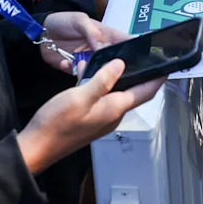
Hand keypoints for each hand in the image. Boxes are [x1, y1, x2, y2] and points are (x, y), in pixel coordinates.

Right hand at [17, 59, 164, 174]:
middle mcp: (113, 115)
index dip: (157, 78)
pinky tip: (86, 75)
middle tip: (138, 56)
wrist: (36, 147)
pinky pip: (101, 99)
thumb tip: (121, 64)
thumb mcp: (80, 96)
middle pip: (133, 92)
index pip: (146, 92)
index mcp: (116, 109)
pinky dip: (99, 86)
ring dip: (114, 78)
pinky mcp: (90, 120)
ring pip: (115, 94)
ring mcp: (102, 119)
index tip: (166, 65)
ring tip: (108, 61)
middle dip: (137, 74)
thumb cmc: (57, 122)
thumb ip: (103, 80)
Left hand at [40, 12, 131, 73]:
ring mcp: (88, 59)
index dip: (134, 47)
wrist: (40, 33)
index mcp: (105, 34)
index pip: (124, 41)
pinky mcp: (76, 68)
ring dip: (92, 69)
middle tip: (109, 66)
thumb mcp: (79, 20)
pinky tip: (65, 62)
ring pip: (98, 70)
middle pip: (114, 59)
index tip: (140, 55)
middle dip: (113, 64)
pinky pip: (79, 74)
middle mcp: (100, 48)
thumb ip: (91, 31)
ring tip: (81, 63)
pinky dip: (73, 70)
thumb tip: (102, 46)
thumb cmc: (62, 21)